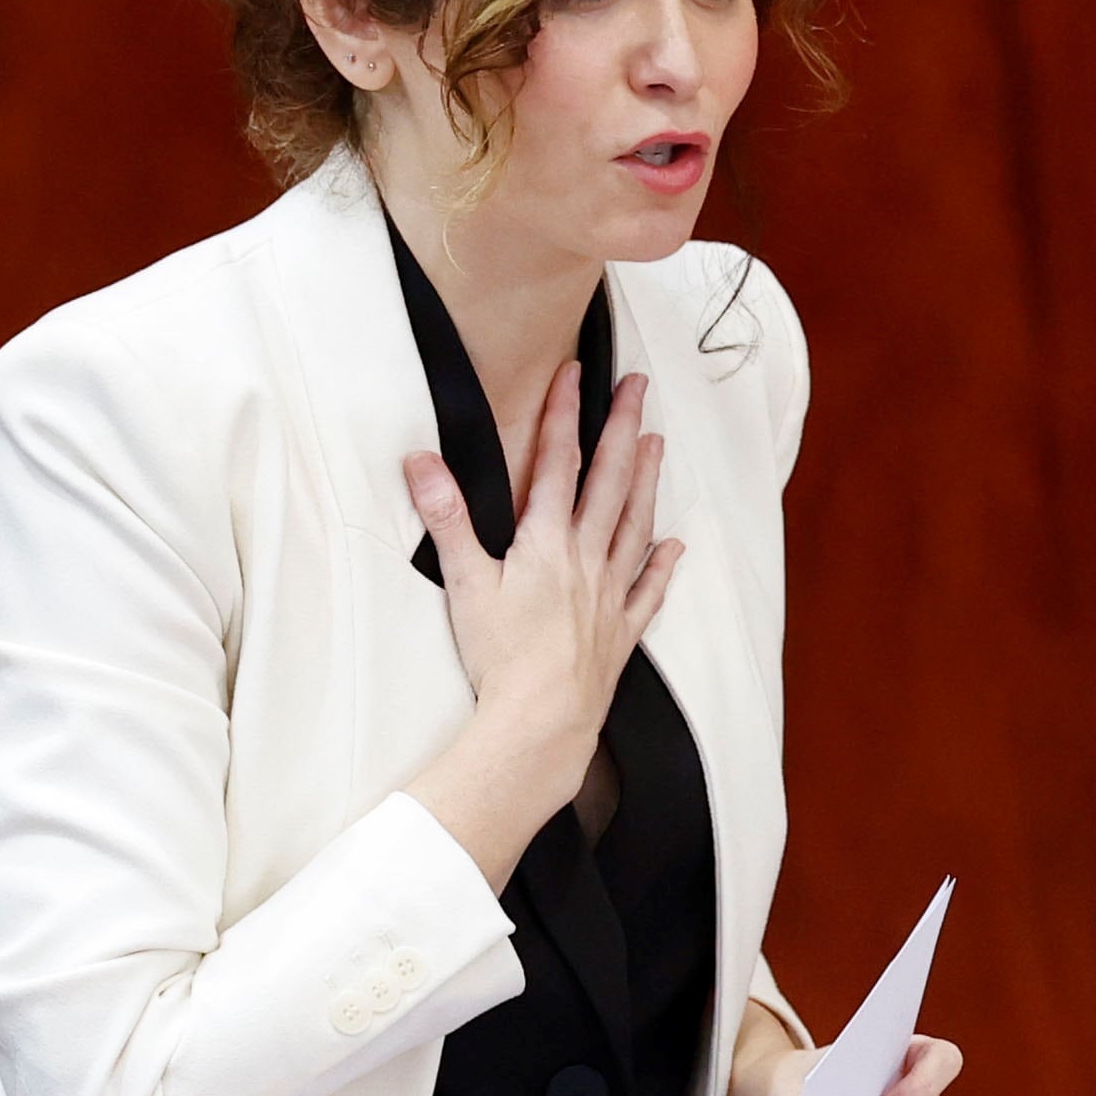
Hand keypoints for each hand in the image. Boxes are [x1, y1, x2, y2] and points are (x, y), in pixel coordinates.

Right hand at [403, 363, 680, 812]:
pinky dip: (661, 565)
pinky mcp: (619, 631)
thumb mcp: (464, 581)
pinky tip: (674, 545)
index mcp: (547, 542)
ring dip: (647, 480)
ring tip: (658, 443)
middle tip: (638, 387)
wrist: (541, 721)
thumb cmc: (501, 656)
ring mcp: (609, 594)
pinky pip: (647, 590)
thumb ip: (446, 517)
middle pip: (610, 481)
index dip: (564, 414)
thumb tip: (421, 461)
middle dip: (623, 427)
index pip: (558, 463)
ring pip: (635, 524)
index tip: (575, 375)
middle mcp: (587, 559)